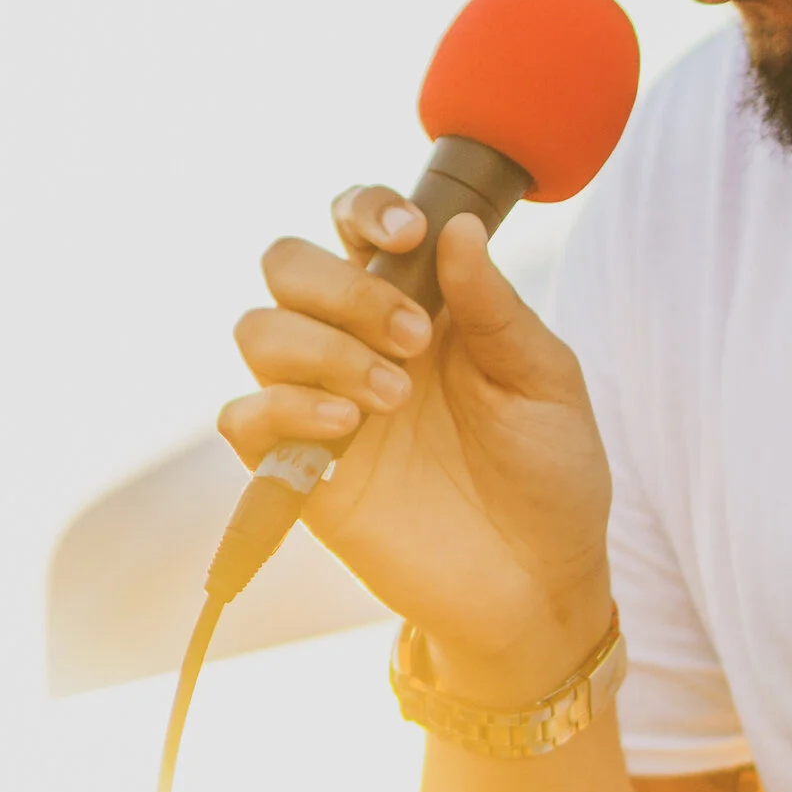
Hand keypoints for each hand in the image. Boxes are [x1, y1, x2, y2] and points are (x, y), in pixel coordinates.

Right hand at [220, 189, 612, 692]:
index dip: (365, 210)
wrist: (540, 582)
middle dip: (341, 286)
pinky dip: (281, 409)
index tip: (407, 235)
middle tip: (416, 339)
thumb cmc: (550, 474)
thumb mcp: (544, 381)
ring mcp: (322, 405)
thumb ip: (495, 306)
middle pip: (287, 265)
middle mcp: (358, 342)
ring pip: (257, 330)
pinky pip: (241, 418)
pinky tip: (348, 429)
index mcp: (419, 303)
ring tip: (393, 397)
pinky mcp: (301, 472)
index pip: (355, 224)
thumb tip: (458, 226)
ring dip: (320, 347)